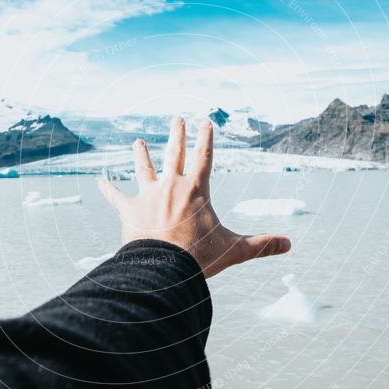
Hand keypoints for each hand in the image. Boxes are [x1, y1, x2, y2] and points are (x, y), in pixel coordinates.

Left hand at [98, 116, 290, 277]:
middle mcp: (171, 186)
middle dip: (177, 135)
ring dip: (141, 155)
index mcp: (196, 190)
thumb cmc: (198, 258)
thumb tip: (289, 244)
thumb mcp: (233, 249)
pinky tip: (99, 181)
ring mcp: (148, 196)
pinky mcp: (129, 211)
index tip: (206, 121)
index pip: (204, 156)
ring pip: (144, 169)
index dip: (206, 138)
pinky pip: (116, 197)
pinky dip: (107, 189)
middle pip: (174, 153)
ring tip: (138, 142)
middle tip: (176, 119)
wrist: (162, 269)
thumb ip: (261, 244)